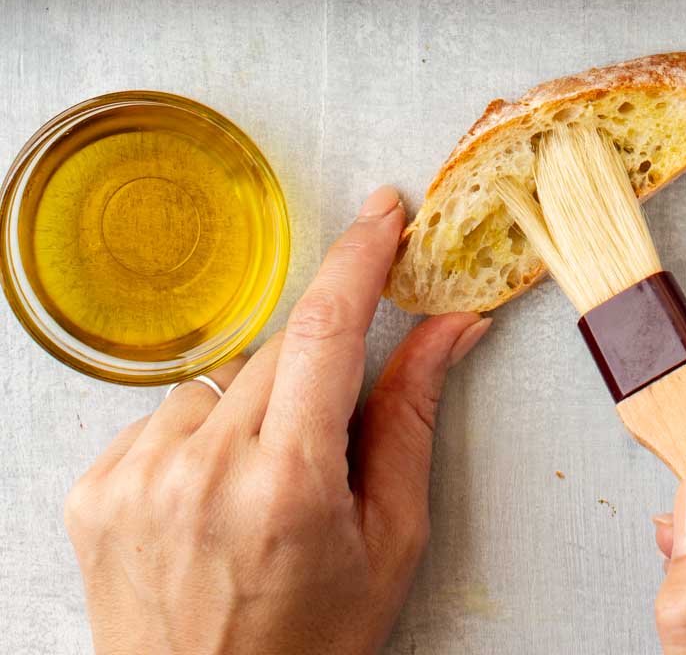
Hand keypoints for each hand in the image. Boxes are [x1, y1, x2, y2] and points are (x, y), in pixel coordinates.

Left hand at [65, 185, 489, 654]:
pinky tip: (212, 497)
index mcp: (286, 487)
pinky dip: (198, 439)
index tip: (385, 212)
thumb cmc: (309, 649)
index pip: (326, 328)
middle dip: (317, 368)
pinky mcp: (95, 490)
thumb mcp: (389, 543)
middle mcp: (202, 474)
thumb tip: (452, 324)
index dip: (360, 256)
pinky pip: (164, 415)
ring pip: (222, 378)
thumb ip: (413, 419)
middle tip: (327, 439)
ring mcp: (137, 480)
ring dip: (253, 405)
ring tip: (261, 487)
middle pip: (279, 349)